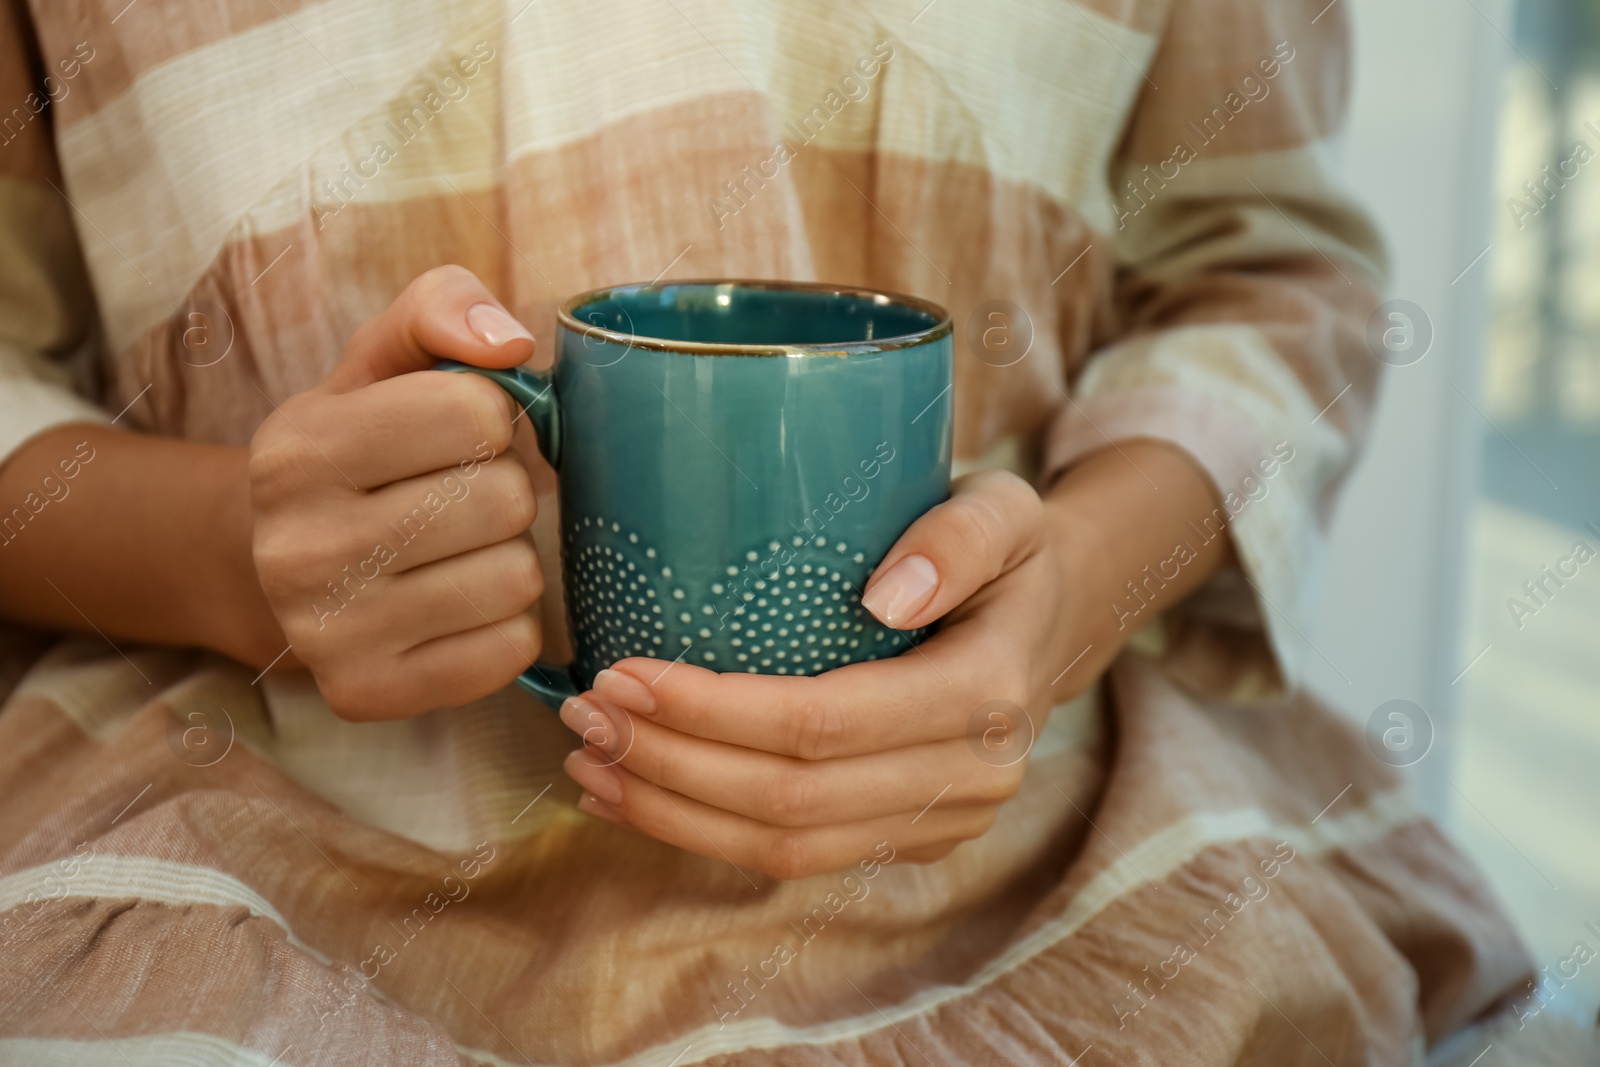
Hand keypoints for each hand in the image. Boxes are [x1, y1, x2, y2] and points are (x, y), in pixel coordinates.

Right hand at [249, 266, 544, 719]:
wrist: (276, 565)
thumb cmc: (356, 449)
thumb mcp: (380, 361)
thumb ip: (442, 309)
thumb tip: (512, 344)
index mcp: (297, 449)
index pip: (478, 414)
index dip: (490, 418)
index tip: (455, 435)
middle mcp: (298, 548)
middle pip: (504, 500)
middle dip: (503, 489)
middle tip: (459, 498)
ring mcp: (328, 633)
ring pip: (516, 578)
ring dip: (508, 557)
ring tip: (455, 550)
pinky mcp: (368, 694)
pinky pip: (511, 650)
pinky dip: (506, 624)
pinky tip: (457, 605)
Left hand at [554, 443, 1234, 878]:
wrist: (1049, 622)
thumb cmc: (1010, 552)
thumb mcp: (1006, 509)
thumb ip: (961, 537)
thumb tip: (886, 596)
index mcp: (985, 696)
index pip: (825, 725)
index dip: (714, 713)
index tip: (623, 675)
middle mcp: (969, 779)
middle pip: (792, 800)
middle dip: (671, 767)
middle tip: (583, 716)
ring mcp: (939, 824)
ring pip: (784, 849)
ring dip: (673, 815)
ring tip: (588, 766)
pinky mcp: (907, 840)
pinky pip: (795, 858)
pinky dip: (703, 835)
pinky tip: (636, 798)